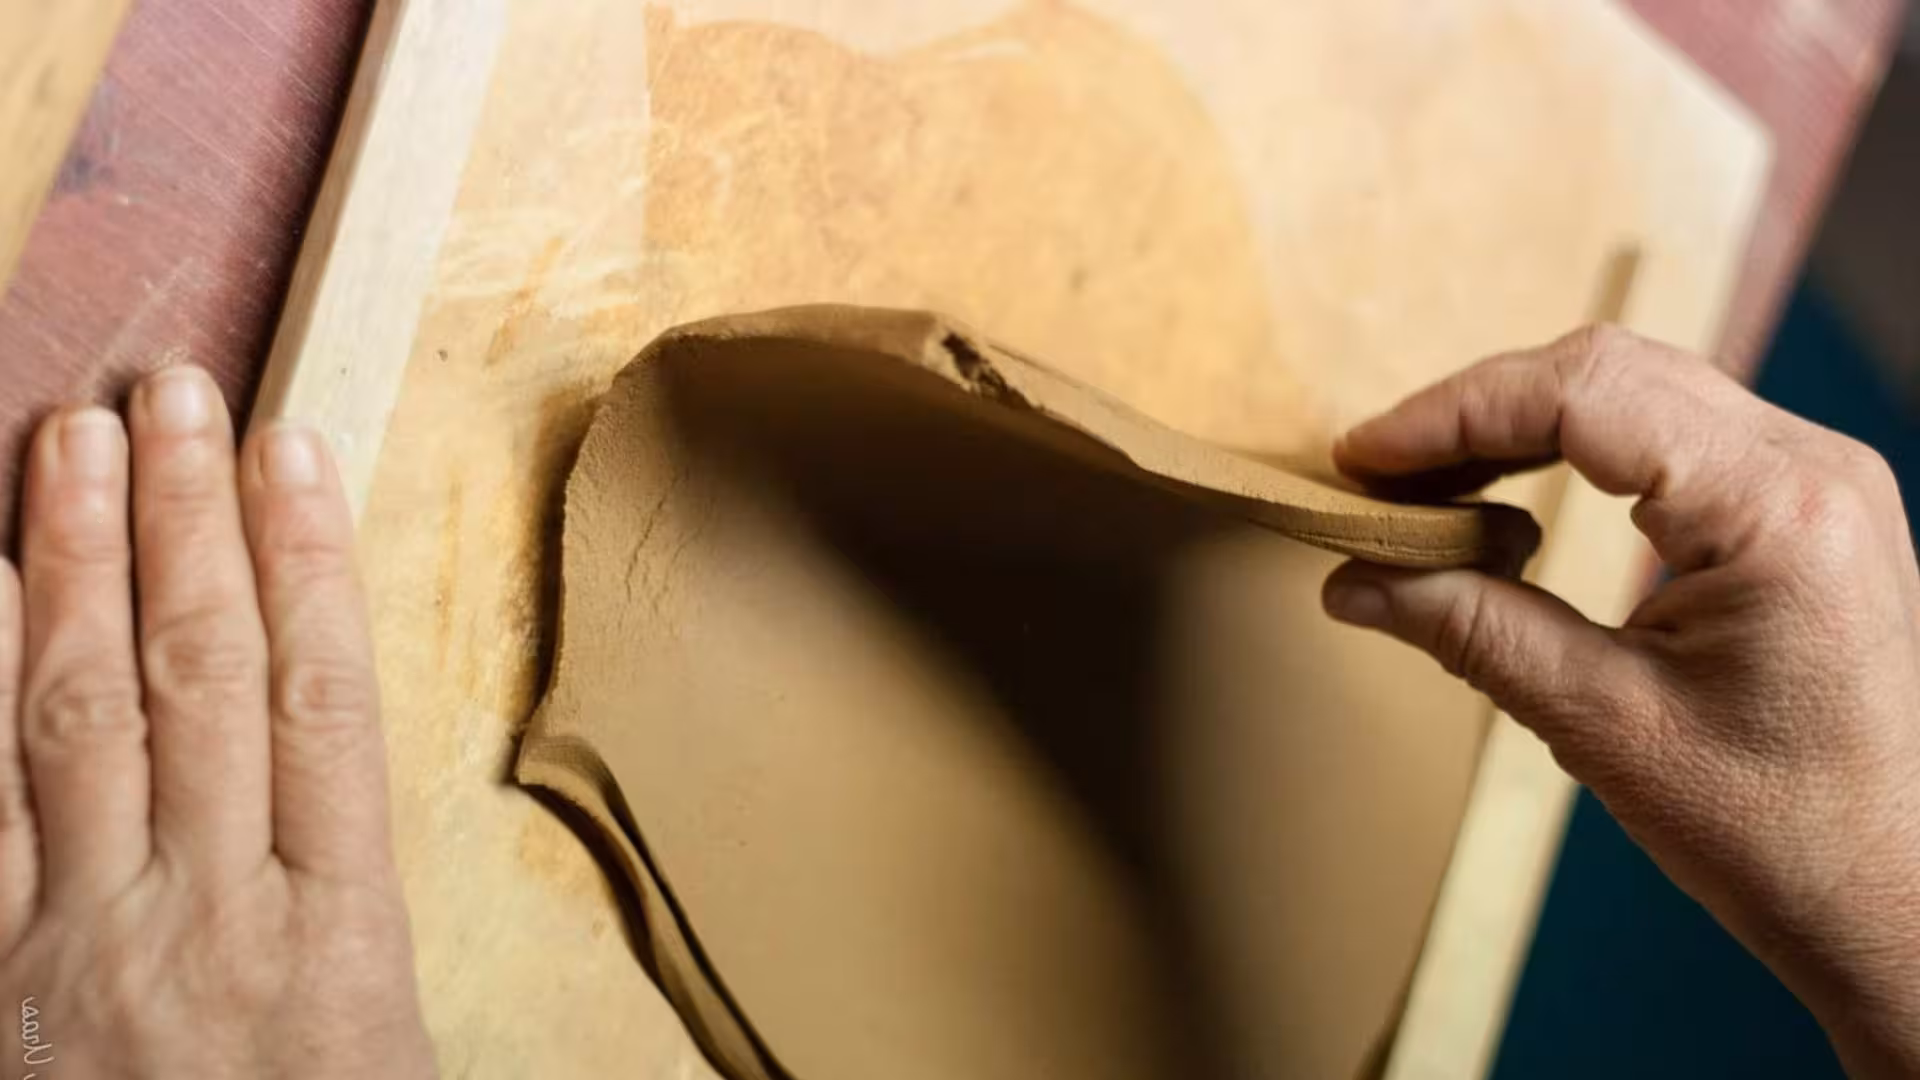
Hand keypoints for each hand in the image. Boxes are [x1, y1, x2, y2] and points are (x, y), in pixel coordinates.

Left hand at [0, 367, 433, 1076]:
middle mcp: (201, 922)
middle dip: (187, 525)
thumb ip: (352, 920)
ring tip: (80, 439)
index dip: (309, 564)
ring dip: (77, 567)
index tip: (295, 448)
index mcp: (331, 942)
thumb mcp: (385, 1055)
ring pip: (76, 722)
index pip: (322, 706)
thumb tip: (324, 766)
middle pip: (200, 684)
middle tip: (177, 393)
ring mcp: (73, 949)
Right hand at [1321, 327, 1919, 1077]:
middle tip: (1379, 475)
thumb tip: (1350, 577)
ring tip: (1427, 489)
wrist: (1897, 898)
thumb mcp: (1604, 725)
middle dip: (1476, 412)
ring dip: (1520, 427)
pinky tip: (1510, 507)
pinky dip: (1574, 454)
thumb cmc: (1780, 831)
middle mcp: (1812, 464)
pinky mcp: (1804, 506)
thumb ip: (1471, 630)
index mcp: (1776, 507)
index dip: (1454, 413)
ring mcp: (1817, 479)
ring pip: (1636, 391)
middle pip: (1608, 370)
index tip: (1363, 458)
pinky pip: (1669, 436)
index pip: (1584, 394)